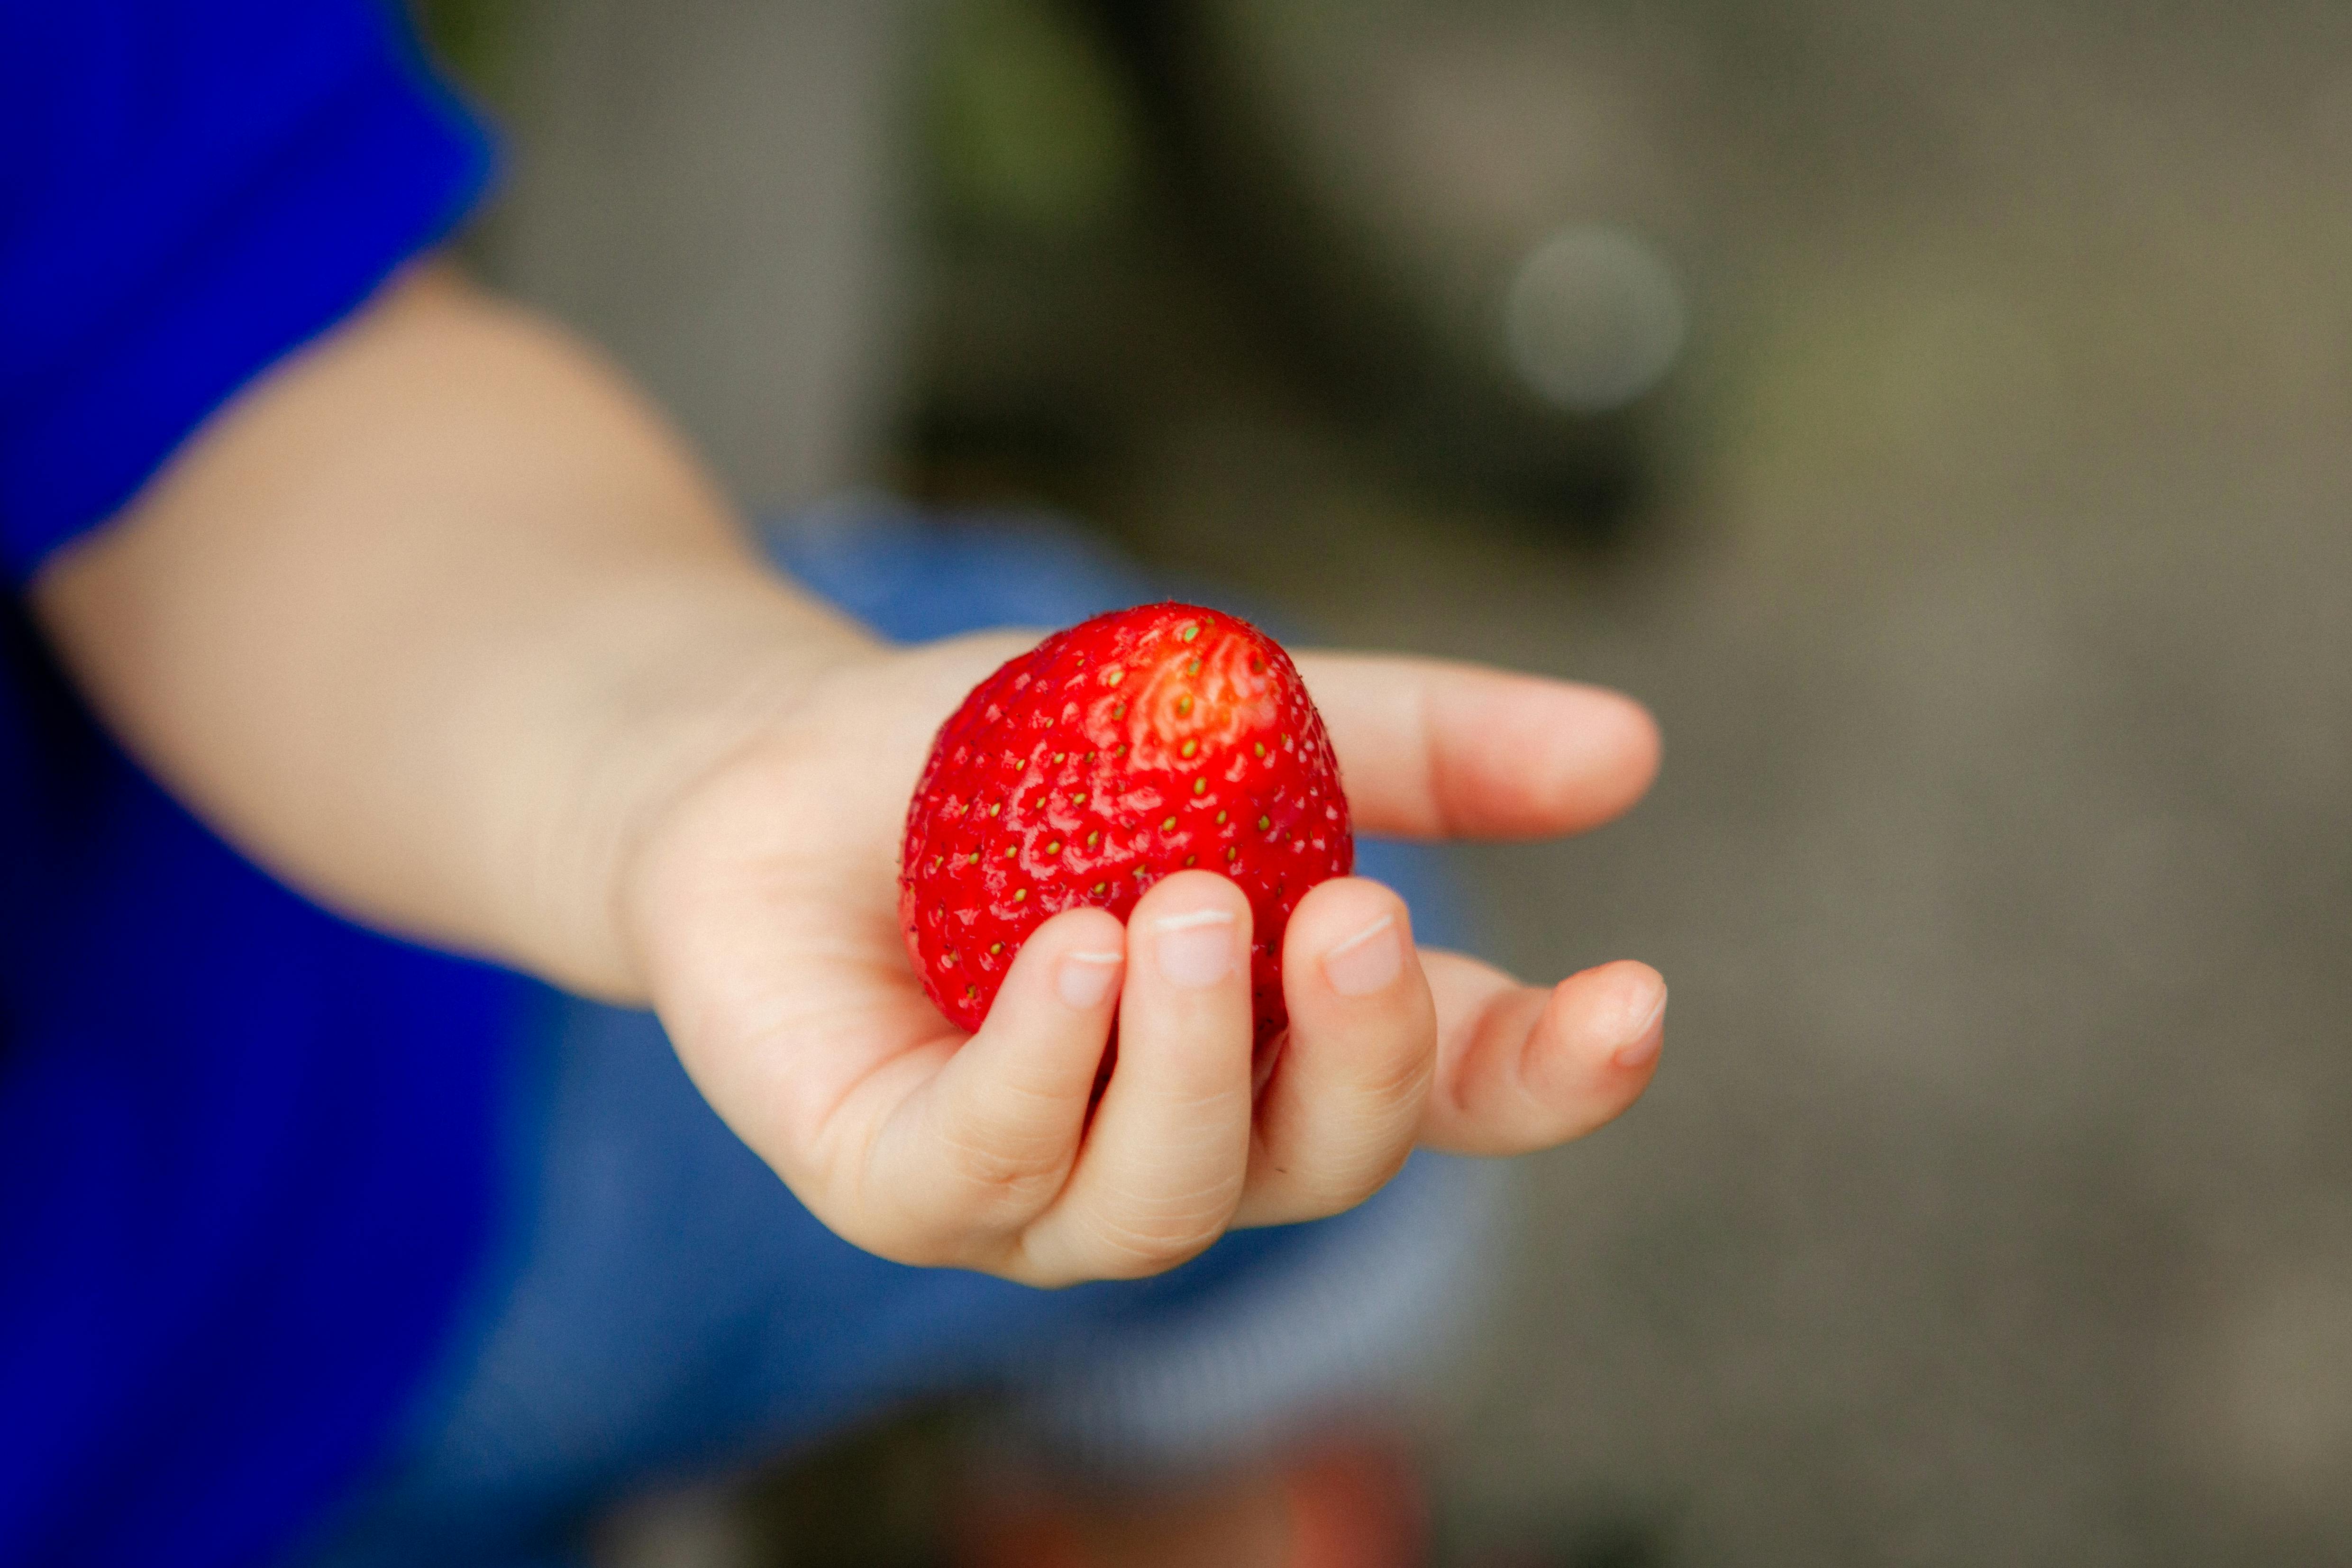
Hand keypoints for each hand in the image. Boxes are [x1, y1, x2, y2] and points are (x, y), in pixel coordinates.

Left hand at [622, 635, 1664, 1286]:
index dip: (1554, 1073)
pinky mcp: (894, 1183)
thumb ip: (1417, 740)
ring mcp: (1037, 1183)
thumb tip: (1634, 750)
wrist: (775, 753)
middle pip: (1323, 1165)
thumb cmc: (1012, 756)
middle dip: (1360, 1058)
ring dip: (1195, 1065)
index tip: (1635, 997)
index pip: (1453, 1093)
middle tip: (1356, 912)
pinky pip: (986, 1173)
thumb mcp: (1227, 712)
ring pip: (1162, 1201)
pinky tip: (1073, 959)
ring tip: (1192, 912)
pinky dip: (1043, 1071)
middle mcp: (1180, 1135)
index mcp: (1282, 1042)